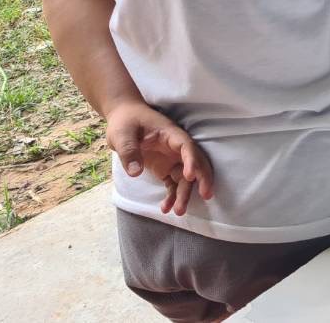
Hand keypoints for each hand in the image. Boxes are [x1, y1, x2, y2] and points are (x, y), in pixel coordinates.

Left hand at [106, 101, 214, 216]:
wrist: (125, 118)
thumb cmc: (126, 121)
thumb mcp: (123, 134)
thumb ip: (129, 152)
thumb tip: (135, 173)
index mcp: (170, 134)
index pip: (187, 147)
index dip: (192, 160)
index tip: (190, 176)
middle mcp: (176, 147)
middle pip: (195, 162)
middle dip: (202, 178)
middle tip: (206, 195)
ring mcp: (172, 158)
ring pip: (185, 177)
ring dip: (185, 193)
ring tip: (179, 212)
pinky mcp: (165, 168)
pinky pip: (173, 184)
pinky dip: (172, 196)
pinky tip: (166, 208)